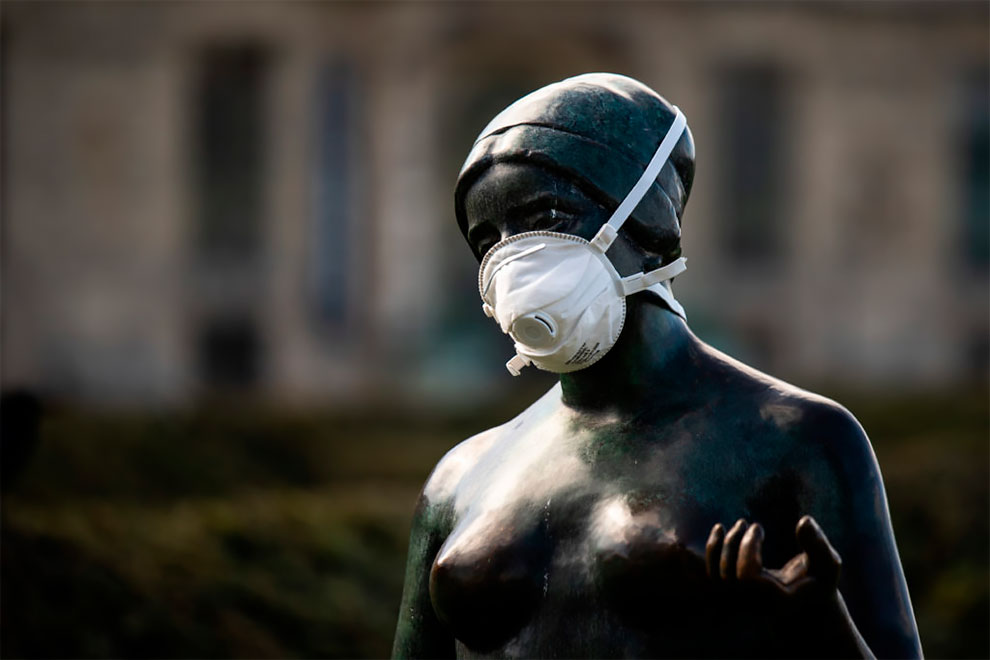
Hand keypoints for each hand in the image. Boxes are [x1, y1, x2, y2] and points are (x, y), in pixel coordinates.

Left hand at [704, 516, 872, 657]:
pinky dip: (711, 551)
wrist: (806, 600)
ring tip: (735, 525)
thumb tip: (804, 521)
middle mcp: (754, 604)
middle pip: (728, 576)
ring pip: (715, 577)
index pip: (747, 576)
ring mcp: (741, 601)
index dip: (748, 548)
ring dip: (718, 546)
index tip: (758, 527)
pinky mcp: (732, 593)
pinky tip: (719, 530)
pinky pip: (710, 576)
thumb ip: (818, 544)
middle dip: (733, 543)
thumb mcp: (827, 563)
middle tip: (744, 522)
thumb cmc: (818, 579)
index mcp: (774, 599)